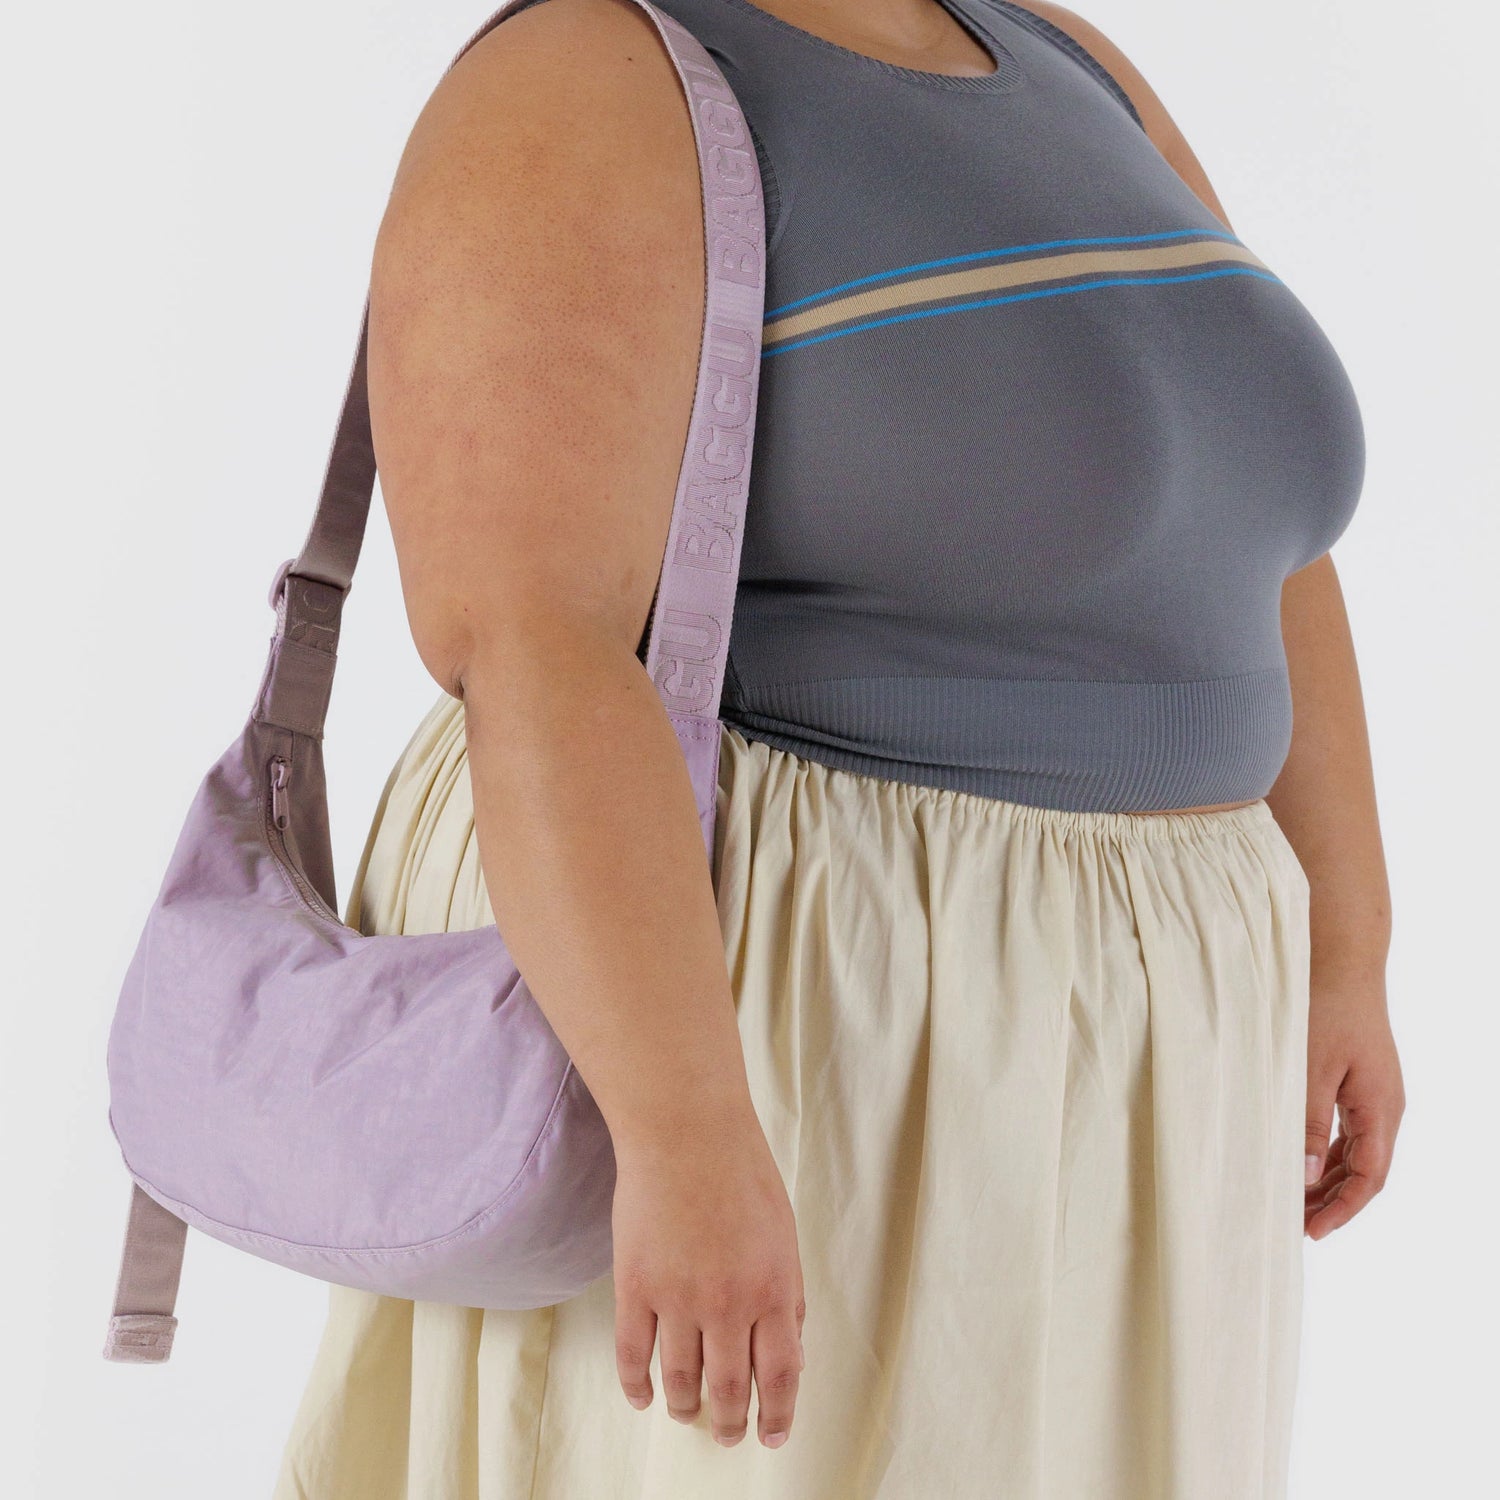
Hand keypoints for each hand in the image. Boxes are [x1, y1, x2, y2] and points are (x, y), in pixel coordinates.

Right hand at [610, 1103, 805, 1448]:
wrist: (686, 1132)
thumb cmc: (740, 1170)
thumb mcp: (784, 1232)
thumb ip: (789, 1291)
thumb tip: (792, 1342)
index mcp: (775, 1289)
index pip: (783, 1374)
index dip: (779, 1414)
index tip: (773, 1434)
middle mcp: (729, 1305)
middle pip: (731, 1388)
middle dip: (730, 1421)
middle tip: (727, 1435)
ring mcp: (678, 1299)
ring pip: (681, 1380)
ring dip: (686, 1407)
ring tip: (686, 1414)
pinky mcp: (636, 1287)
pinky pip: (633, 1355)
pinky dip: (637, 1386)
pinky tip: (643, 1397)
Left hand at [1304, 972, 1404, 1238]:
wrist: (1340, 961)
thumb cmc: (1325, 1008)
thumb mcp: (1309, 1069)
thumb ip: (1307, 1123)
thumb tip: (1304, 1177)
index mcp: (1380, 1109)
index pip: (1369, 1178)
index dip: (1341, 1209)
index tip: (1311, 1231)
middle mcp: (1384, 1107)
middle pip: (1364, 1171)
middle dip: (1332, 1200)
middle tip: (1293, 1223)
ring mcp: (1373, 1094)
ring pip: (1354, 1152)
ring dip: (1326, 1178)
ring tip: (1292, 1199)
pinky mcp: (1358, 1081)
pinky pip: (1345, 1130)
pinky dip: (1324, 1151)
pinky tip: (1298, 1159)